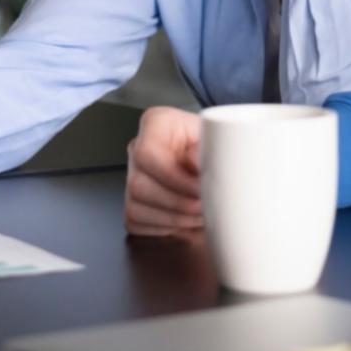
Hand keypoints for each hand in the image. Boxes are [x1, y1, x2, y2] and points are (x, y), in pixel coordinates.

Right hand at [124, 107, 203, 235]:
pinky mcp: (132, 202)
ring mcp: (131, 176)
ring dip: (175, 218)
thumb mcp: (219, 138)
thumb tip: (202, 169)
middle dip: (178, 203)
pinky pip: (137, 222)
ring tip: (201, 215)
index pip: (147, 152)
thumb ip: (213, 149)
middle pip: (139, 185)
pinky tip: (187, 220)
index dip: (174, 178)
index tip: (200, 189)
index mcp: (156, 124)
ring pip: (136, 208)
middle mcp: (137, 148)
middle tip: (206, 207)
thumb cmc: (215, 143)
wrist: (215, 156)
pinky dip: (165, 227)